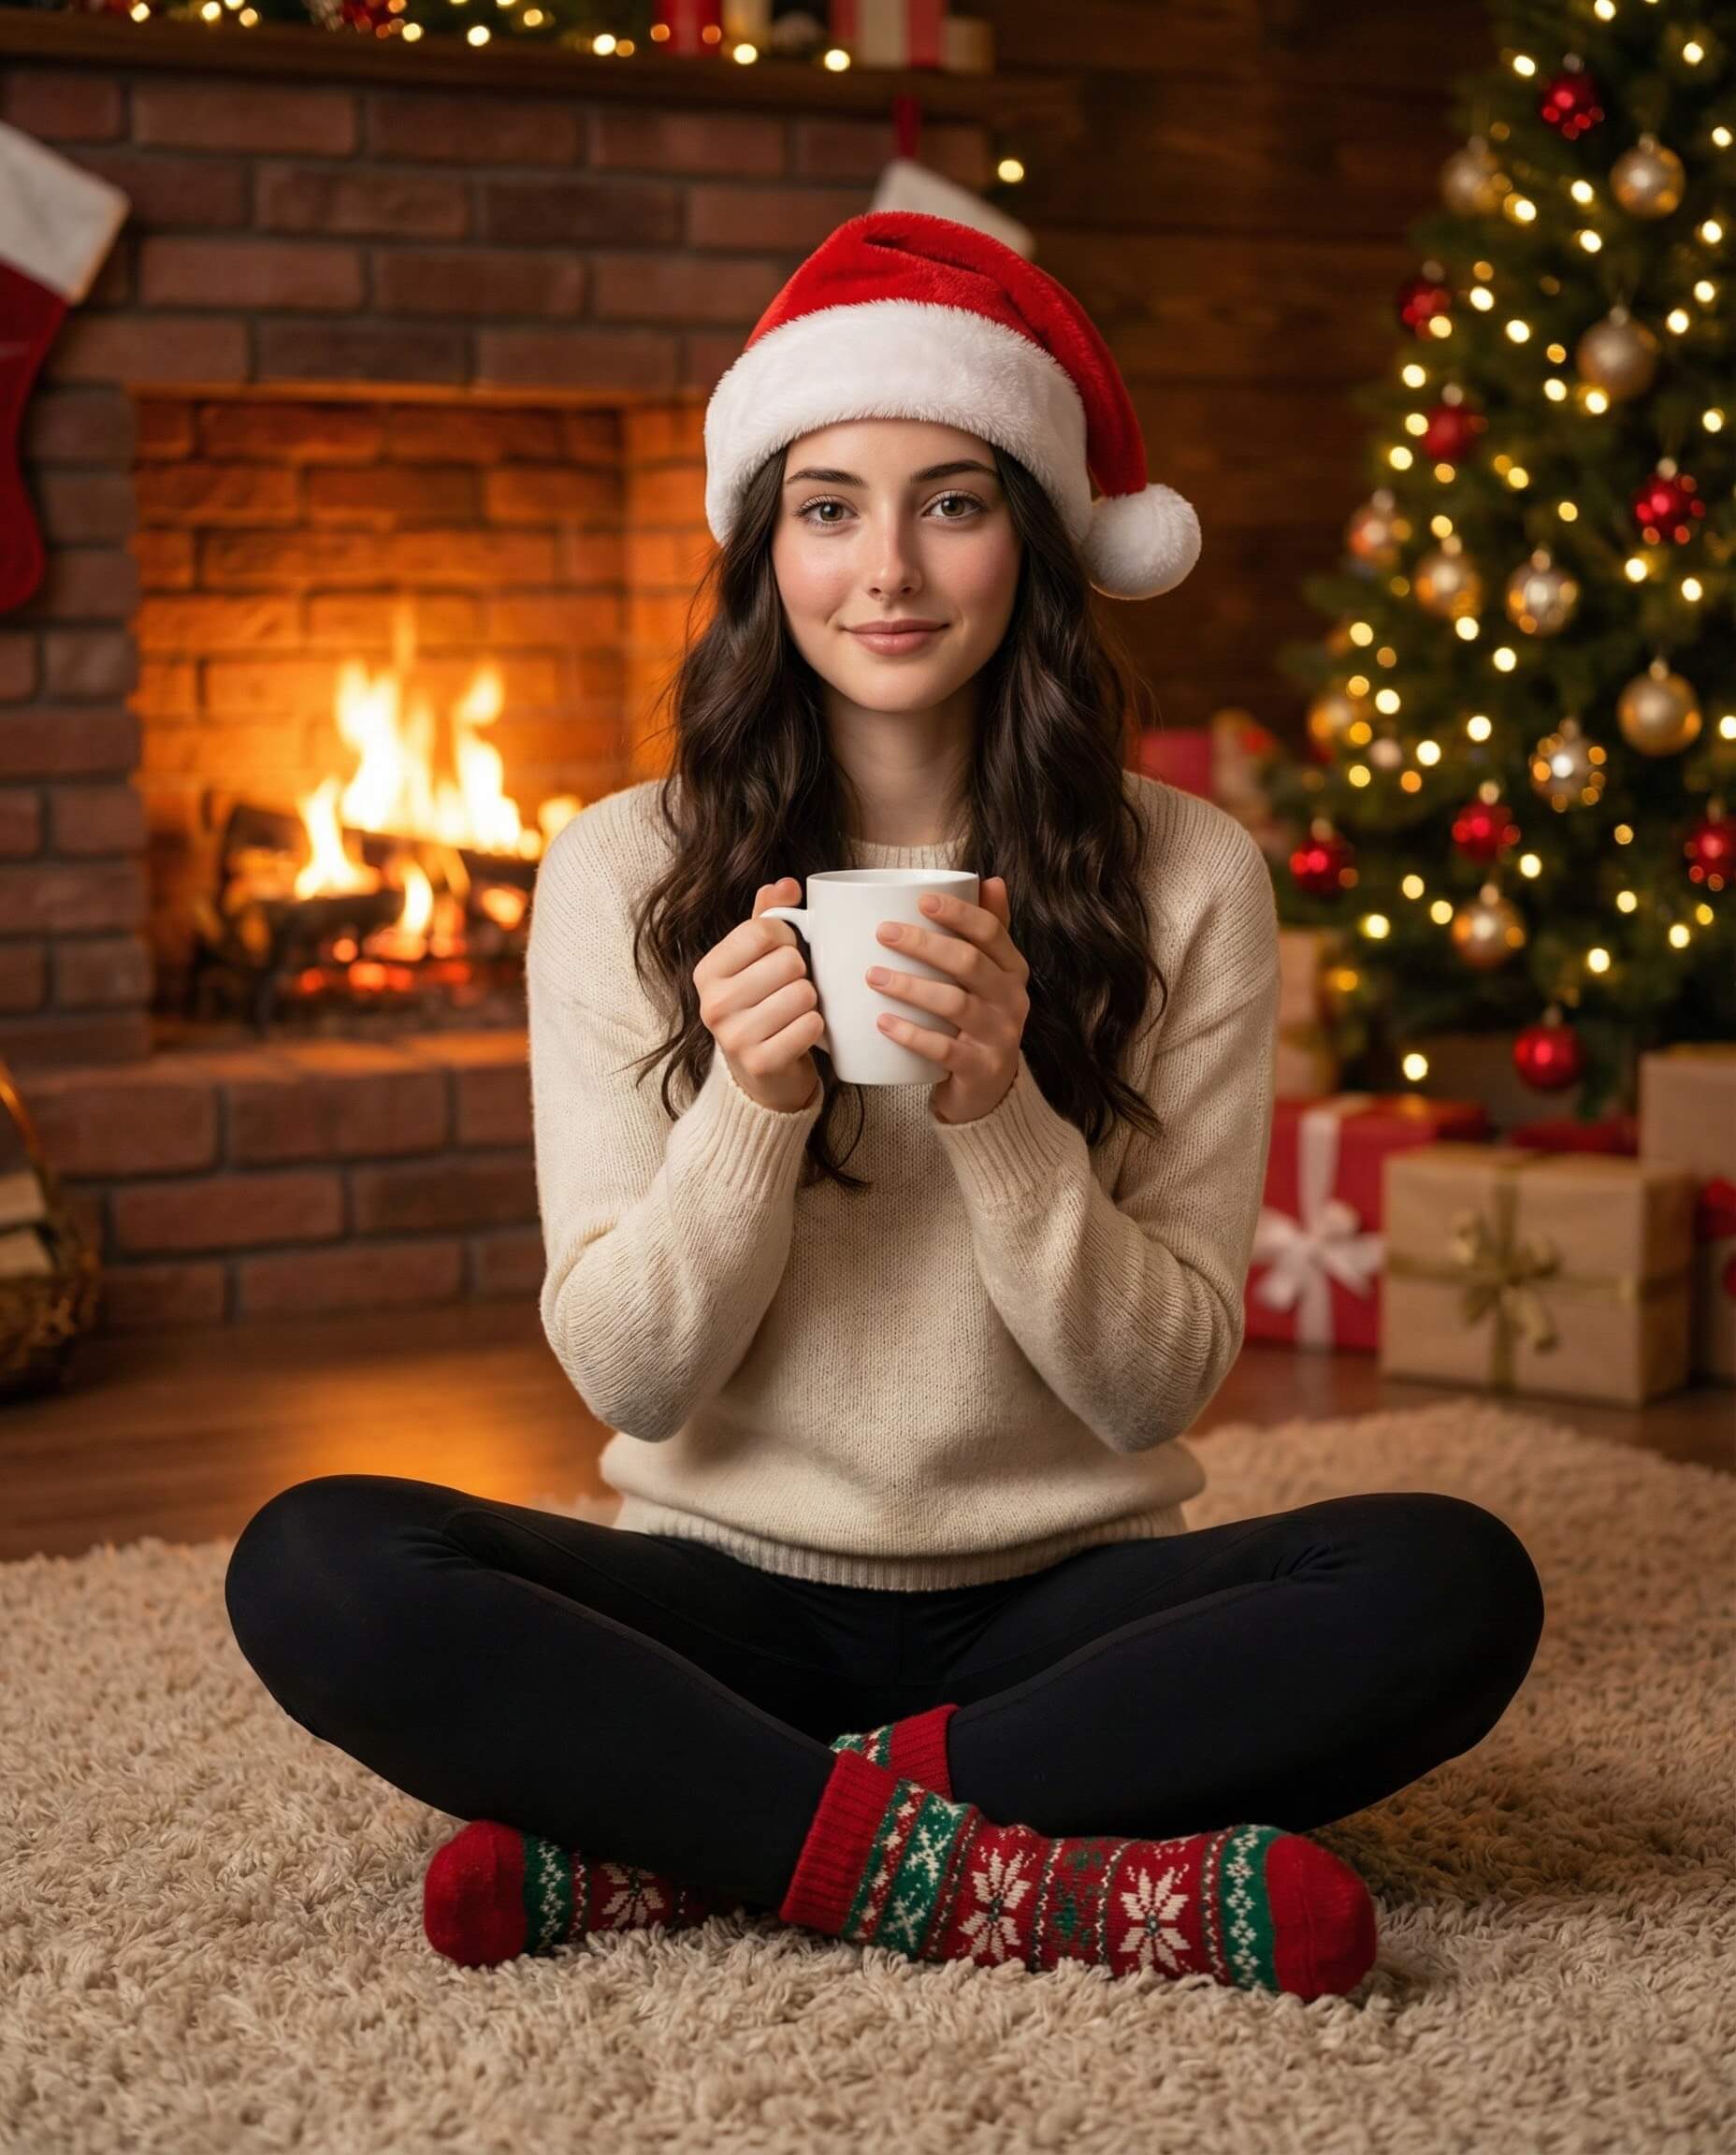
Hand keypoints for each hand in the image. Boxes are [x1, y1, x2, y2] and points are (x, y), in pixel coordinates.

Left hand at [866, 877, 1030, 1124]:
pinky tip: (883, 1023)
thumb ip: (988, 932)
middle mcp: (1013, 999)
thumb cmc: (979, 1019)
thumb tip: (989, 880)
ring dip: (910, 987)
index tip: (921, 901)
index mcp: (1013, 969)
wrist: (989, 1090)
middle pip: (968, 963)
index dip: (958, 913)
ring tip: (872, 976)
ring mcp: (999, 1035)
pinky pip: (944, 1049)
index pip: (991, 931)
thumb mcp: (990, 976)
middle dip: (923, 944)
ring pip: (954, 1004)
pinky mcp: (980, 1068)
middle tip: (883, 933)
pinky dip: (912, 1035)